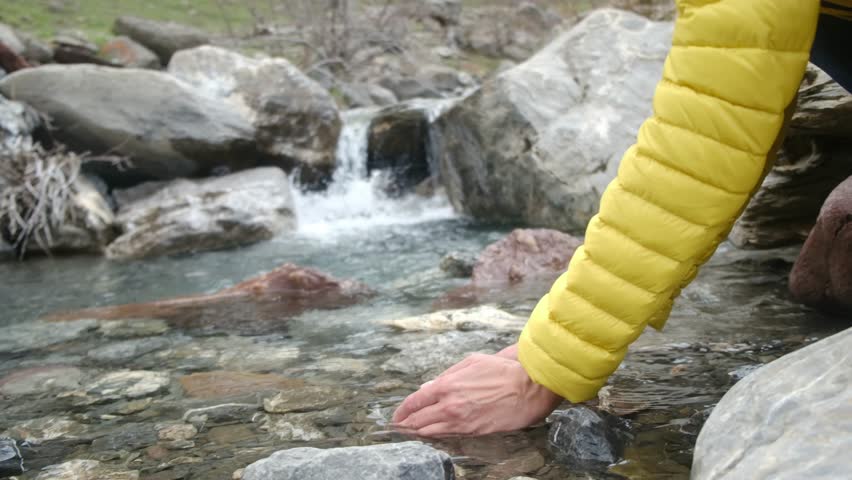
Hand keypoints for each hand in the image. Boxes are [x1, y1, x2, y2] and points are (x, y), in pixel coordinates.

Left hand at [391, 348, 562, 437]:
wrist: (528, 388)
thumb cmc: (502, 371)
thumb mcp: (471, 363)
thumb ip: (446, 376)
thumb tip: (427, 387)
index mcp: (448, 385)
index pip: (416, 400)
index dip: (403, 409)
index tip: (397, 414)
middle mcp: (450, 405)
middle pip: (418, 419)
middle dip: (405, 424)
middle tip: (397, 428)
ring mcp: (461, 421)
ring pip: (430, 431)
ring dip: (416, 433)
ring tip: (407, 434)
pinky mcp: (474, 431)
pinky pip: (448, 436)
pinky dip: (435, 437)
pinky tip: (430, 436)